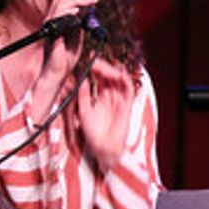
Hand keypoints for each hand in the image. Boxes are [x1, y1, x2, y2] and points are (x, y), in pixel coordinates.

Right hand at [29, 0, 99, 124]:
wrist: (58, 72)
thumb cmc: (66, 56)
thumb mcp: (76, 35)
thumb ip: (79, 23)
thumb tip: (87, 10)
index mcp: (57, 19)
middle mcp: (51, 19)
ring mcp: (51, 25)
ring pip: (60, 3)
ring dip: (78, 0)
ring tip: (90, 1)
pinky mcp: (52, 33)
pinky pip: (57, 17)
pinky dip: (67, 11)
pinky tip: (77, 11)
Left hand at [75, 58, 136, 173]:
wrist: (103, 149)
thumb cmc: (93, 134)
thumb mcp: (83, 112)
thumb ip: (83, 96)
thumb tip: (80, 79)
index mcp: (98, 97)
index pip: (97, 77)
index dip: (93, 68)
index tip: (86, 59)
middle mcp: (109, 96)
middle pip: (108, 75)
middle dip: (102, 66)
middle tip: (94, 59)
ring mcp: (118, 100)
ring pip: (119, 80)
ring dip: (113, 70)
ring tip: (104, 65)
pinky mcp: (126, 106)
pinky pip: (128, 90)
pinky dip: (125, 80)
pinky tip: (118, 74)